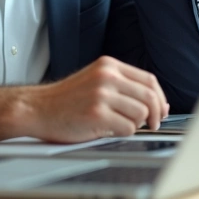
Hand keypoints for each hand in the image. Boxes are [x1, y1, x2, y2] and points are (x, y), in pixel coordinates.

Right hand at [19, 56, 168, 142]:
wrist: (37, 109)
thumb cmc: (65, 100)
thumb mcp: (96, 81)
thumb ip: (124, 88)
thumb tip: (158, 105)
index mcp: (109, 66)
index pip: (149, 80)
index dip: (160, 98)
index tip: (161, 110)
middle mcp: (107, 76)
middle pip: (150, 96)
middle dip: (156, 114)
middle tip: (152, 124)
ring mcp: (101, 94)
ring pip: (141, 114)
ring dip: (135, 124)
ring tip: (120, 125)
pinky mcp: (97, 114)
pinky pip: (128, 128)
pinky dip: (123, 133)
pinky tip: (109, 130)